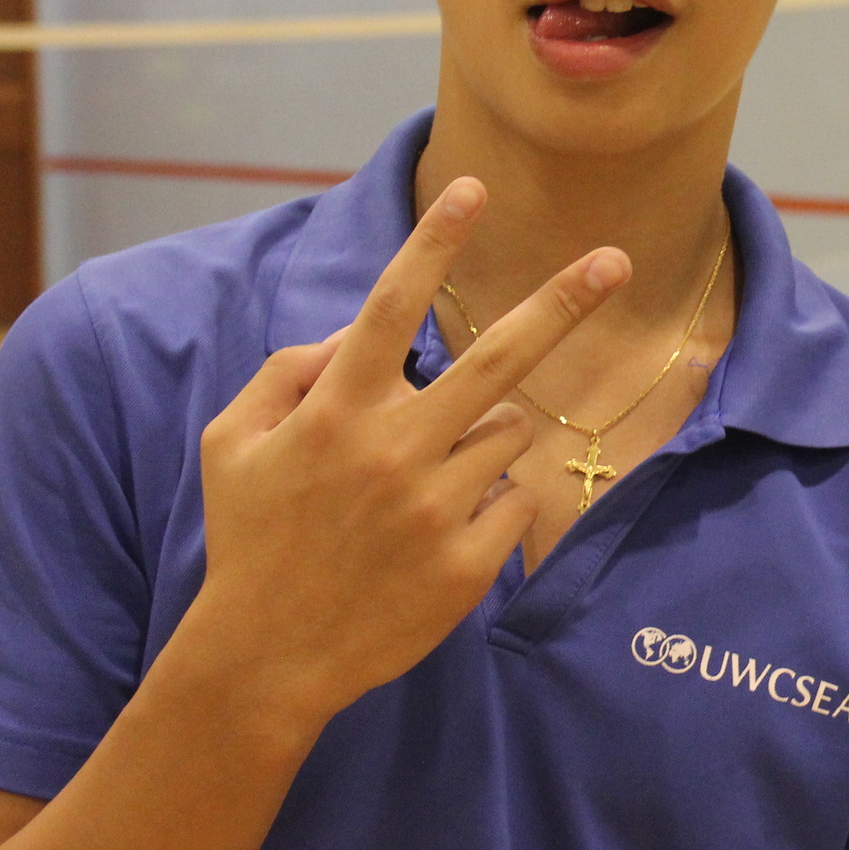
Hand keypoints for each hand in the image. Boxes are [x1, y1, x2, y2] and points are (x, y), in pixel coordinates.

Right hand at [185, 175, 627, 726]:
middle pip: (497, 359)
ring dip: (483, 438)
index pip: (388, 308)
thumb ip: (287, 372)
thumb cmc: (252, 539)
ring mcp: (435, 508)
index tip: (473, 190)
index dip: (432, 245)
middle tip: (615, 260)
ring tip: (423, 485)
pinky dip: (489, 502)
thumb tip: (349, 334)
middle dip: (561, 302)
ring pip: (506, 432)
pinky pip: (512, 499)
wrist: (266, 659)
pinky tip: (437, 534)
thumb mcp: (233, 444)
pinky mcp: (468, 563)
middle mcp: (393, 450)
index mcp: (334, 412)